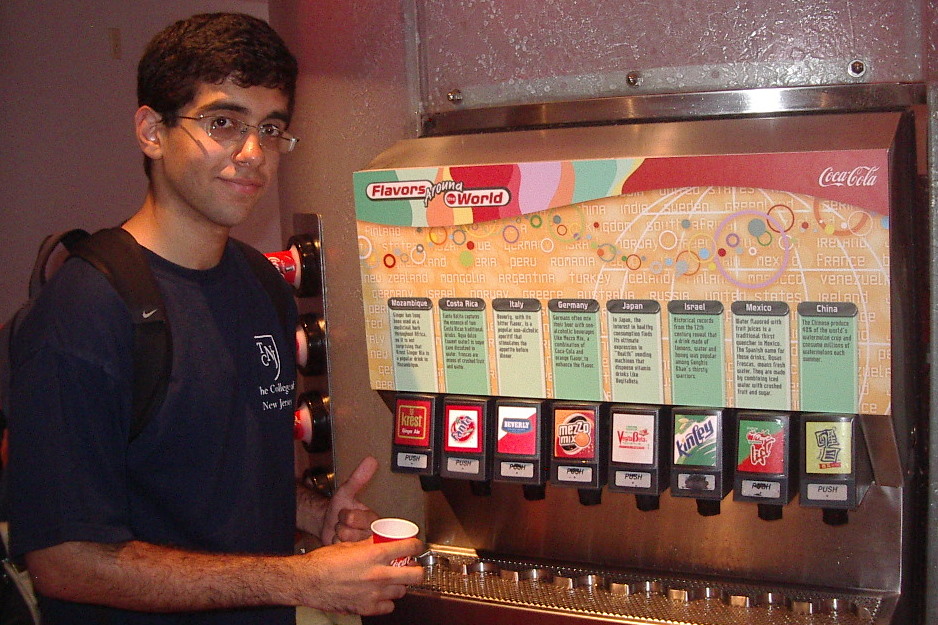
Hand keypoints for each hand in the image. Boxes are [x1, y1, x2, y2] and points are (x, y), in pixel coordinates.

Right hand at [297, 537, 424, 614]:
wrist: (307, 582)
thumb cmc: (324, 562)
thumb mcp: (350, 546)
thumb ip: (369, 545)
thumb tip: (382, 541)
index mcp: (375, 555)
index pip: (409, 548)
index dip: (417, 545)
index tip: (416, 546)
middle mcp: (379, 575)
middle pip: (416, 575)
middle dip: (416, 569)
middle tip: (410, 566)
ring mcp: (375, 594)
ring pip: (403, 591)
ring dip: (399, 585)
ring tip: (390, 580)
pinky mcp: (368, 608)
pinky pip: (389, 606)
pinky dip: (386, 601)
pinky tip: (379, 594)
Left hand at [321, 456, 379, 544]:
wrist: (327, 522)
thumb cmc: (340, 507)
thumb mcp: (347, 491)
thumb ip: (359, 477)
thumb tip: (371, 460)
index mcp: (375, 519)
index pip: (358, 519)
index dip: (347, 516)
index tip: (347, 512)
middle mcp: (372, 534)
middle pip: (350, 532)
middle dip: (341, 525)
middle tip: (343, 521)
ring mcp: (363, 546)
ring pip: (344, 542)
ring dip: (337, 535)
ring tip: (341, 530)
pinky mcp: (354, 555)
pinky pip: (340, 550)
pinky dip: (335, 544)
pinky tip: (339, 541)